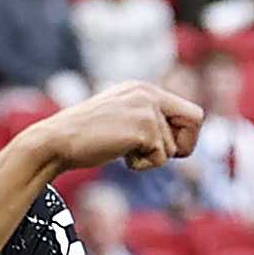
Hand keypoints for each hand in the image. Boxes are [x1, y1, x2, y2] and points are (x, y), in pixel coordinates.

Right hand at [40, 82, 200, 179]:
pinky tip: (119, 155)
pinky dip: (141, 165)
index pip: (189, 111)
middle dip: (182, 145)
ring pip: (172, 147)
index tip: (164, 148)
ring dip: (150, 158)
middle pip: (196, 120)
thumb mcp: (119, 120)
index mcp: (142, 89)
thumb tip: (175, 145)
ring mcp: (147, 109)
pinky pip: (160, 158)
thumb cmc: (83, 138)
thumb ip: (144, 122)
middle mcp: (148, 93)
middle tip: (153, 154)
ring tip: (121, 150)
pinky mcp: (144, 127)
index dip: (184, 134)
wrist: (57, 141)